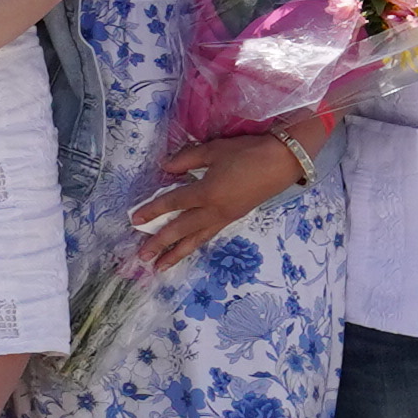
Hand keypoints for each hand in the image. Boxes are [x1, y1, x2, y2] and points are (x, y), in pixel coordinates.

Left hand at [125, 130, 308, 274]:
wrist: (282, 163)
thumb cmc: (248, 152)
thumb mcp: (214, 150)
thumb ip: (187, 159)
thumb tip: (165, 167)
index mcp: (206, 192)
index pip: (173, 203)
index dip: (152, 211)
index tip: (134, 220)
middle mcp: (213, 210)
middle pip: (181, 229)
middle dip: (160, 243)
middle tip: (141, 257)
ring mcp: (224, 217)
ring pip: (196, 239)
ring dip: (176, 253)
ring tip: (161, 266)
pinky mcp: (233, 218)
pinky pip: (208, 235)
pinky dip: (195, 244)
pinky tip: (188, 248)